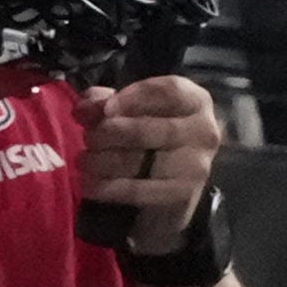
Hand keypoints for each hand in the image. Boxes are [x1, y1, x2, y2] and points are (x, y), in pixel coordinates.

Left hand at [89, 67, 226, 249]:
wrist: (176, 176)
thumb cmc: (153, 130)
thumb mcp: (134, 107)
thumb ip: (105, 101)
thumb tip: (84, 109)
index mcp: (195, 101)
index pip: (169, 92)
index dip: (133, 97)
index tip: (106, 108)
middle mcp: (203, 132)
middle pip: (147, 129)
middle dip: (107, 133)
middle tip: (89, 137)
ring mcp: (195, 166)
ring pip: (138, 161)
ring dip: (101, 161)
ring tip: (85, 160)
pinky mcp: (182, 194)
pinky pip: (138, 190)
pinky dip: (108, 187)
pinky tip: (90, 184)